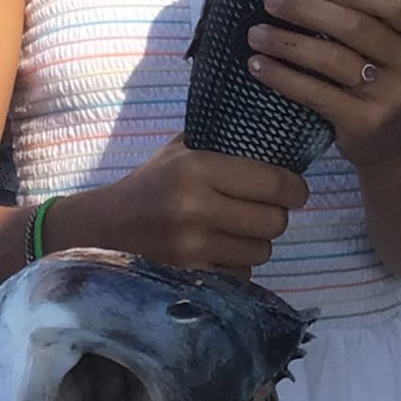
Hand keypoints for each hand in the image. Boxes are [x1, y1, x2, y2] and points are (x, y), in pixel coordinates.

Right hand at [57, 137, 308, 274]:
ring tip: (241, 230)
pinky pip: (240, 274)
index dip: (295, 188)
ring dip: (258, 242)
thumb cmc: (152, 183)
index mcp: (198, 169)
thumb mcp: (182, 149)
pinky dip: (238, 264)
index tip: (295, 189)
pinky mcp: (188, 275)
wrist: (104, 227)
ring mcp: (191, 247)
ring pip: (262, 251)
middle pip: (274, 221)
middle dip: (276, 215)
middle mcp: (195, 208)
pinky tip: (220, 249)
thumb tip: (276, 125)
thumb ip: (225, 138)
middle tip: (266, 209)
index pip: (274, 183)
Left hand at [245, 0, 400, 169]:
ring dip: (288, 43)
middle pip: (357, 28)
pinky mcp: (366, 123)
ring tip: (256, 33)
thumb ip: (370, 15)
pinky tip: (259, 65)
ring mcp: (393, 97)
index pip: (397, 3)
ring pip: (332, 59)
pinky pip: (317, 93)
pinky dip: (283, 77)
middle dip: (308, 10)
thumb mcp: (394, 45)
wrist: (395, 143)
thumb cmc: (383, 78)